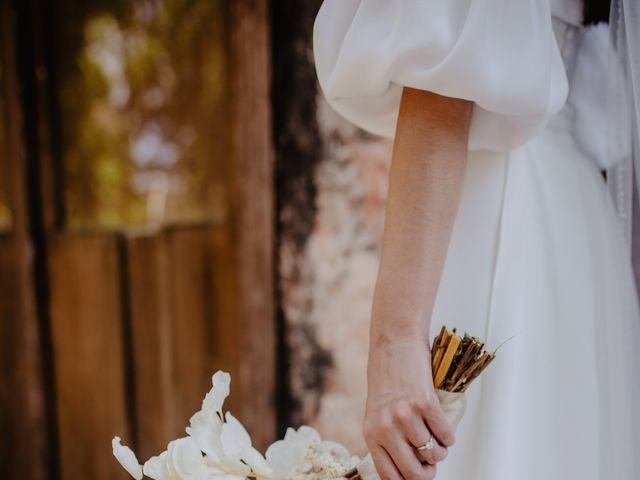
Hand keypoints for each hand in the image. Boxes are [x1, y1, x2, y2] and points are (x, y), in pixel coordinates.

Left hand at [363, 333, 454, 479]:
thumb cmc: (387, 376)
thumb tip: (409, 466)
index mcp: (371, 433)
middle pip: (414, 474)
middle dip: (429, 473)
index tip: (418, 477)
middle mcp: (386, 428)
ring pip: (434, 455)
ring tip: (436, 435)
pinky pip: (445, 436)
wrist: (394, 343)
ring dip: (440, 450)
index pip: (390, 476)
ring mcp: (406, 416)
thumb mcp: (377, 411)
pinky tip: (441, 424)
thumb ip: (386, 438)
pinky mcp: (425, 404)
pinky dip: (448, 435)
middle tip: (432, 463)